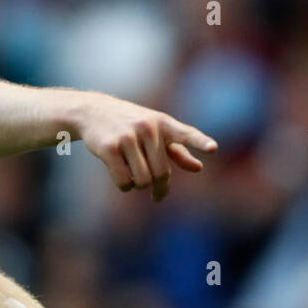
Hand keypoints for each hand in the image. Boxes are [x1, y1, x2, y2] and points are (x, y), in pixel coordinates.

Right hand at [70, 91, 217, 200]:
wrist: (94, 111)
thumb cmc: (131, 124)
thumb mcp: (155, 132)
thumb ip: (177, 150)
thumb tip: (198, 168)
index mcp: (163, 123)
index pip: (185, 134)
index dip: (199, 142)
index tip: (213, 148)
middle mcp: (147, 128)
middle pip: (161, 173)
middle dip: (159, 187)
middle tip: (158, 196)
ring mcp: (127, 137)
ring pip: (142, 180)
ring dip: (139, 186)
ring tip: (134, 178)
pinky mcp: (109, 148)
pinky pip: (124, 181)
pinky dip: (125, 186)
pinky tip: (122, 179)